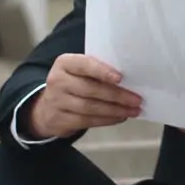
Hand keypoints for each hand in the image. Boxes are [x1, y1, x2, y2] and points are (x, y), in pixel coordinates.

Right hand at [27, 54, 142, 139]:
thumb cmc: (72, 84)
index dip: (102, 71)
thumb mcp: (79, 71)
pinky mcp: (60, 120)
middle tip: (137, 99)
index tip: (120, 78)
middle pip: (90, 89)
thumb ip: (98, 71)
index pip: (84, 65)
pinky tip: (120, 117)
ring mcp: (56, 102)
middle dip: (117, 95)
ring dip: (115, 110)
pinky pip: (87, 121)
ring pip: (90, 107)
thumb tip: (130, 79)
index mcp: (65, 63)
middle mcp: (58, 81)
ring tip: (133, 110)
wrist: (47, 108)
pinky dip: (107, 120)